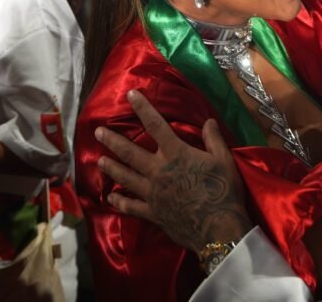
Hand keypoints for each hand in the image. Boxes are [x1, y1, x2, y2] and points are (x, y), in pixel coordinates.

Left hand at [96, 91, 251, 253]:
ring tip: (99, 160)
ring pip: (125, 178)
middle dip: (113, 141)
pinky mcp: (152, 213)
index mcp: (175, 154)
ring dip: (111, 168)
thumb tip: (208, 121)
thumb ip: (213, 140)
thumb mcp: (224, 160)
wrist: (218, 227)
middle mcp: (158, 170)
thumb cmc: (223, 190)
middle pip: (130, 153)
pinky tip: (110, 198)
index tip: (131, 95)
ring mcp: (152, 193)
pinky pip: (131, 206)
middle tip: (97, 132)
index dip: (143, 108)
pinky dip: (119, 201)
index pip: (156, 126)